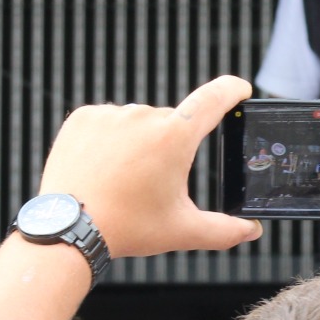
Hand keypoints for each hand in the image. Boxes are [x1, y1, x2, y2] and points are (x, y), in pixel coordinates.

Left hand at [36, 76, 263, 257]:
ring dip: (138, 143)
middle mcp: (144, 115)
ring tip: (122, 180)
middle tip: (152, 183)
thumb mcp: (181, 231)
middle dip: (169, 147)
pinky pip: (107, 122)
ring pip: (137, 122)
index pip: (214, 98)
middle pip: (171, 123)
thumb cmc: (127, 229)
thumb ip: (223, 231)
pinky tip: (101, 168)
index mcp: (175, 138)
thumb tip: (251, 231)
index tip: (241, 89)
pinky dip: (109, 141)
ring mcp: (111, 114)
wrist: (68, 230)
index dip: (232, 90)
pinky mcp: (83, 117)